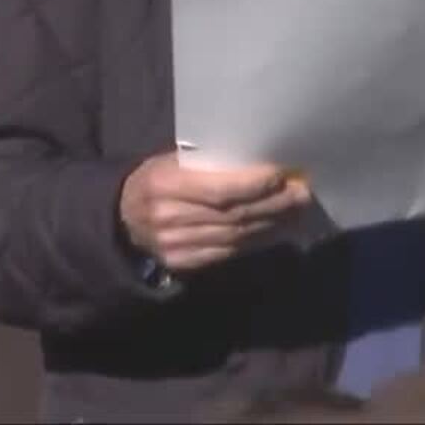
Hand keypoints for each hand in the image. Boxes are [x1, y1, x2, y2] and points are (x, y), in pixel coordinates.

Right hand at [118, 153, 311, 272]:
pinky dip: (257, 242)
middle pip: (234, 215)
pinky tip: (276, 230)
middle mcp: (170, 217)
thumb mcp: (169, 162)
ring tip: (297, 211)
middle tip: (303, 193)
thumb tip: (259, 162)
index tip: (282, 175)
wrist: (121, 219)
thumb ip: (206, 165)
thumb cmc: (155, 180)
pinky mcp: (185, 263)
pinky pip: (229, 253)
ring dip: (273, 224)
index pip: (219, 190)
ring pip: (236, 237)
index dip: (254, 185)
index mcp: (165, 184)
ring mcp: (177, 245)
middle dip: (274, 204)